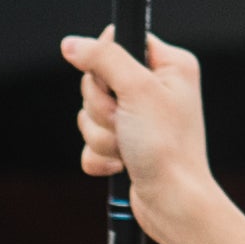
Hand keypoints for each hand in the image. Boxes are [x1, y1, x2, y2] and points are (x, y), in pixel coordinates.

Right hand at [63, 23, 210, 226]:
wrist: (172, 202)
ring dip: (101, 135)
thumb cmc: (166, 147)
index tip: (118, 85)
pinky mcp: (124, 144)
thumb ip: (103, 58)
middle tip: (125, 122)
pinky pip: (90, 140)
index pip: (120, 40)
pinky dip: (100, 154)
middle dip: (103, 108)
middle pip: (97, 79)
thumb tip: (72, 44)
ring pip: (89, 112)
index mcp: (169, 66)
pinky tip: (122, 165)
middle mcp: (154, 88)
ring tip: (127, 148)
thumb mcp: (137, 90)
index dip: (107, 63)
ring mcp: (137, 118)